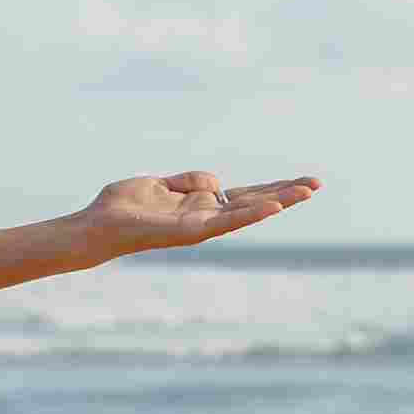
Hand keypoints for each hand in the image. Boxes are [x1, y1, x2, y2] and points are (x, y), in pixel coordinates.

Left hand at [85, 169, 318, 252]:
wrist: (96, 225)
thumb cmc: (122, 207)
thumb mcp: (159, 184)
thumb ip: (189, 181)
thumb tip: (215, 182)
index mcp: (200, 205)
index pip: (244, 195)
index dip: (272, 188)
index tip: (301, 182)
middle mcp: (205, 217)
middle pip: (253, 202)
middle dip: (285, 194)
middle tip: (318, 184)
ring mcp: (200, 226)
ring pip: (246, 212)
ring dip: (276, 202)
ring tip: (304, 193)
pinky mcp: (190, 232)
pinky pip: (225, 221)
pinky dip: (249, 214)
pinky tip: (272, 208)